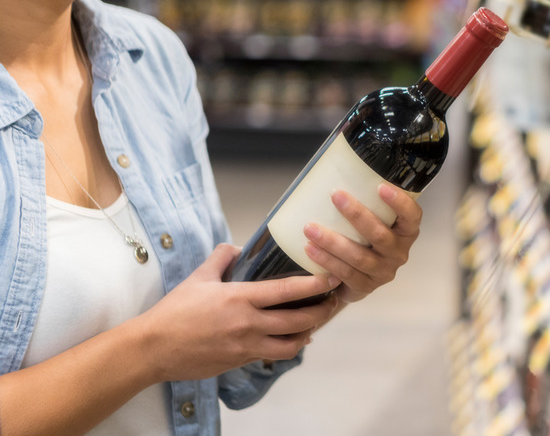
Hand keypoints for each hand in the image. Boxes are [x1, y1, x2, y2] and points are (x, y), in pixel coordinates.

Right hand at [134, 244, 340, 381]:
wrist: (154, 348)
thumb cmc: (175, 311)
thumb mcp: (198, 277)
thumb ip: (222, 258)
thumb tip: (238, 248)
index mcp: (240, 298)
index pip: (287, 291)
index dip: (314, 285)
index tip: (331, 279)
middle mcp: (248, 324)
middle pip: (298, 321)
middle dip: (322, 312)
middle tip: (333, 302)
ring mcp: (246, 347)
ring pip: (291, 345)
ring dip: (308, 334)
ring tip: (315, 323)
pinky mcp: (241, 362)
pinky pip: (272, 355)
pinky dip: (287, 346)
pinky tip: (291, 339)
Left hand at [302, 183, 421, 302]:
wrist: (357, 277)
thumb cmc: (365, 238)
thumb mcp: (373, 220)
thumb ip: (366, 200)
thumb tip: (337, 165)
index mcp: (406, 232)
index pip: (412, 216)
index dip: (399, 202)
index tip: (380, 187)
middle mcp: (399, 252)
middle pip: (380, 235)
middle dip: (357, 215)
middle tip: (336, 196)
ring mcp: (384, 272)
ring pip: (359, 257)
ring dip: (333, 242)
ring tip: (310, 228)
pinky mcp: (366, 287)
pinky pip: (346, 274)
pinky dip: (327, 261)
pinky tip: (310, 249)